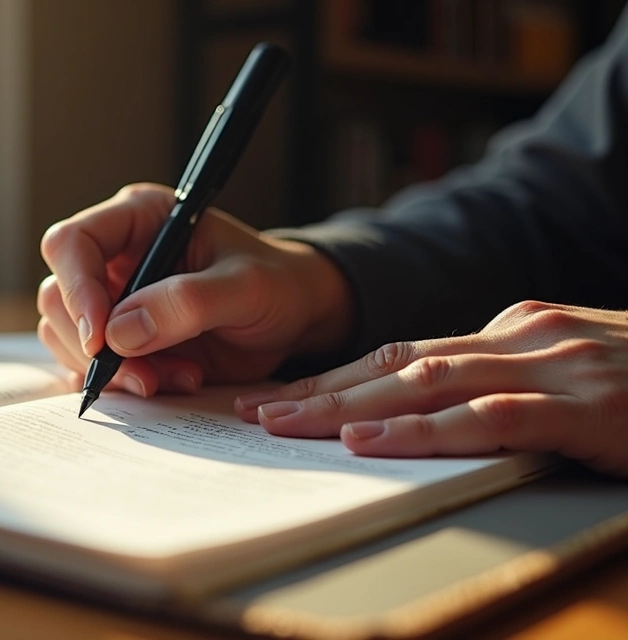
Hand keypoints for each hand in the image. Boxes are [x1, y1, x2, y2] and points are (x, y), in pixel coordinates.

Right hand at [37, 183, 352, 395]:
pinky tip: (169, 381)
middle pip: (58, 296)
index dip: (77, 290)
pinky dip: (121, 384)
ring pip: (67, 336)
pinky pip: (88, 365)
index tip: (102, 339)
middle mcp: (115, 255)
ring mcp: (111, 297)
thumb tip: (120, 332)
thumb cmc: (276, 286)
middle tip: (145, 375)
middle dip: (94, 345)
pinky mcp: (117, 337)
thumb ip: (187, 303)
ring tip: (173, 377)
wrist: (293, 319)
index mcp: (138, 218)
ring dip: (113, 370)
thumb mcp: (245, 288)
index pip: (72, 242)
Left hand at [235, 301, 627, 476]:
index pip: (403, 351)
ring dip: (349, 406)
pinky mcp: (584, 404)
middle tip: (257, 412)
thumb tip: (428, 403)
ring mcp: (553, 365)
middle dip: (321, 389)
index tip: (283, 395)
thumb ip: (503, 379)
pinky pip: (490, 418)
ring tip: (287, 426)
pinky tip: (373, 442)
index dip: (337, 374)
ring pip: (428, 382)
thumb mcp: (567, 368)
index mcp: (513, 327)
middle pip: (399, 362)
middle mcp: (522, 334)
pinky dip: (424, 430)